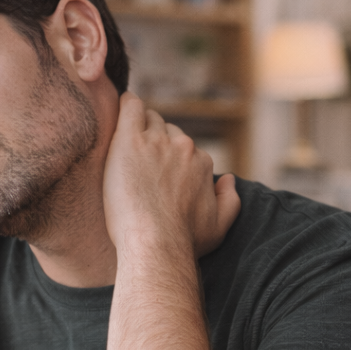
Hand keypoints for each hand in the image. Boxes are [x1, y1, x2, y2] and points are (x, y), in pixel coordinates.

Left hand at [103, 93, 240, 256]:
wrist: (157, 244)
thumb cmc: (185, 241)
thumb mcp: (220, 225)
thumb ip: (230, 199)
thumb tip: (229, 179)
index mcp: (202, 163)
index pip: (184, 148)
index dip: (168, 158)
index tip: (154, 171)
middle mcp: (184, 147)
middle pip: (166, 130)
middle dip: (154, 140)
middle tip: (136, 161)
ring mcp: (157, 141)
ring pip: (148, 118)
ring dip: (138, 127)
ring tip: (124, 145)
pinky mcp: (131, 140)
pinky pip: (130, 107)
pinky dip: (125, 105)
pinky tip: (119, 109)